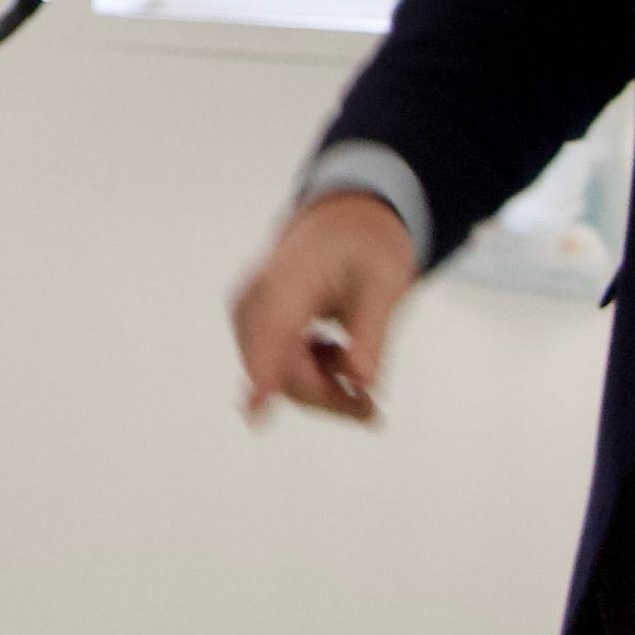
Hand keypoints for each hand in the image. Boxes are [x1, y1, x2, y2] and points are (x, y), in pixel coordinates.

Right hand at [229, 190, 417, 424]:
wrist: (344, 220)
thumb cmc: (365, 245)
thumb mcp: (385, 283)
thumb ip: (372, 332)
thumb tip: (363, 381)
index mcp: (288, 280)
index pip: (273, 334)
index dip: (263, 378)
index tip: (254, 415)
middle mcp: (257, 299)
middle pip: (279, 369)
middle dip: (324, 398)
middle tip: (372, 412)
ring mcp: (249, 314)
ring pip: (276, 374)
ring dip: (319, 390)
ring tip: (364, 391)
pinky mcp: (252, 325)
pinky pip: (274, 365)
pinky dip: (309, 375)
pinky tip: (338, 360)